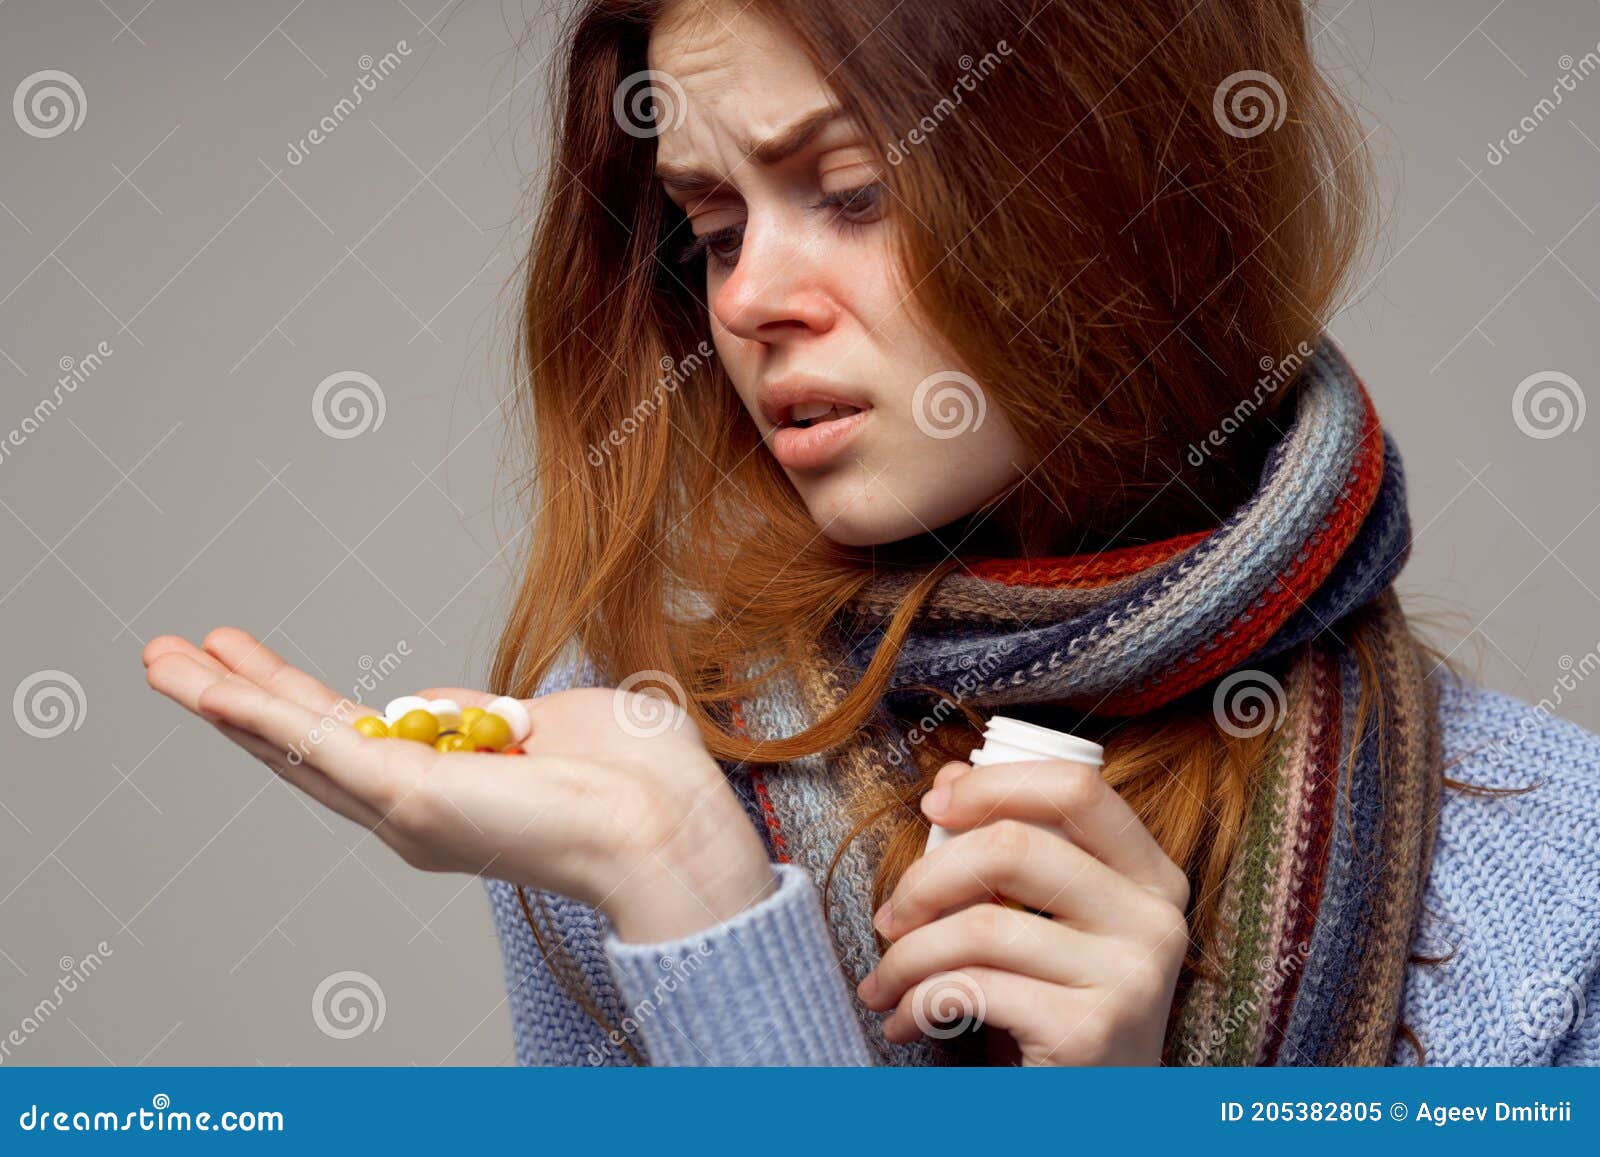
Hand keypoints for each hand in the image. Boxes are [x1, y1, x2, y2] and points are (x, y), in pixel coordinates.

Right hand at [141, 628, 775, 941]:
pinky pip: (317, 748)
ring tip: (160, 659)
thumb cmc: (635, 780)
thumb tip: (438, 702)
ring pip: (293, 746)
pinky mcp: (409, 797)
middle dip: (237, 697)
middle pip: (304, 744)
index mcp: (450, 788)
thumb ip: (482, 715)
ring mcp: (407, 806)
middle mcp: (416, 808)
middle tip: (175, 655)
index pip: (353, 737)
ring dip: (222, 700)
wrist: (666, 822)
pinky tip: (207, 688)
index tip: (250, 659)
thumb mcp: (546, 722)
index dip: (296, 697)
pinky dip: (257, 716)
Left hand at [855, 758, 1190, 1064]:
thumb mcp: (1051, 925)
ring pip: (982, 924)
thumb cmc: (1063, 1010)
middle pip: (1014, 847)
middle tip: (891, 915)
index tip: (933, 806)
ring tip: (885, 980)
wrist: (1096, 1119)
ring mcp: (1129, 977)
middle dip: (927, 877)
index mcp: (1152, 876)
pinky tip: (907, 1020)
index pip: (1076, 788)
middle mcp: (1154, 920)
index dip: (994, 785)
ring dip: (909, 954)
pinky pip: (974, 988)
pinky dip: (919, 1002)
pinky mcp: (1088, 1032)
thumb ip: (1012, 850)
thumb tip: (951, 777)